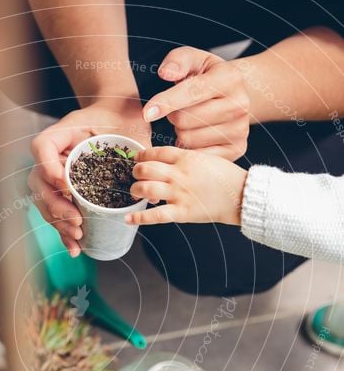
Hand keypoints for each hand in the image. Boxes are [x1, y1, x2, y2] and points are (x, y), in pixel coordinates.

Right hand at [28, 98, 149, 254]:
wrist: (119, 114)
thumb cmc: (124, 117)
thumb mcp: (133, 128)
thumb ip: (142, 153)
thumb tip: (151, 196)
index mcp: (64, 132)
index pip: (42, 147)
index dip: (48, 167)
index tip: (66, 185)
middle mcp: (55, 153)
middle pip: (38, 181)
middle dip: (55, 205)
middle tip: (76, 220)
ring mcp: (57, 172)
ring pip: (44, 200)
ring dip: (57, 221)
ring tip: (76, 237)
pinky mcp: (65, 189)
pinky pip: (57, 210)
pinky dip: (63, 230)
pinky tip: (74, 247)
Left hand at [126, 146, 246, 225]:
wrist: (240, 194)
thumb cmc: (226, 176)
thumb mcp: (205, 158)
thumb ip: (185, 159)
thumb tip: (167, 162)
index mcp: (185, 158)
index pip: (155, 152)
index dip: (142, 155)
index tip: (138, 159)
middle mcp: (179, 174)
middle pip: (145, 169)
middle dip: (135, 172)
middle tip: (136, 176)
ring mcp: (179, 194)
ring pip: (146, 189)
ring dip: (135, 190)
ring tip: (136, 192)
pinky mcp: (182, 212)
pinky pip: (155, 215)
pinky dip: (139, 217)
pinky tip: (129, 218)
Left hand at [142, 47, 250, 160]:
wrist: (236, 96)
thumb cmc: (209, 77)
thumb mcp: (195, 60)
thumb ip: (178, 60)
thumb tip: (166, 73)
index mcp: (229, 78)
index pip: (192, 92)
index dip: (166, 102)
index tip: (147, 113)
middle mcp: (239, 105)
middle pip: (185, 120)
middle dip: (173, 116)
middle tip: (180, 110)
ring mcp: (240, 129)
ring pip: (188, 139)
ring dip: (180, 132)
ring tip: (190, 122)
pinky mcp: (237, 148)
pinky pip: (197, 156)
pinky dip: (189, 149)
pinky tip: (194, 137)